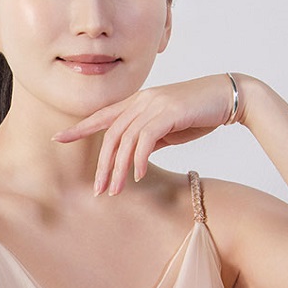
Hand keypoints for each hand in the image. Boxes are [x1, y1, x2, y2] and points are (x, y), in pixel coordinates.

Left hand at [52, 74, 241, 194]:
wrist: (228, 96)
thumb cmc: (200, 112)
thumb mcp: (170, 127)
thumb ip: (150, 137)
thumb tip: (136, 156)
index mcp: (138, 101)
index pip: (102, 116)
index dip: (80, 128)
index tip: (59, 138)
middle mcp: (142, 100)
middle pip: (111, 135)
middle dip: (102, 165)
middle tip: (98, 190)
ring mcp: (154, 104)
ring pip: (126, 140)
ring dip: (118, 169)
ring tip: (115, 191)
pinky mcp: (168, 112)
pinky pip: (145, 139)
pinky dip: (138, 159)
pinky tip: (137, 175)